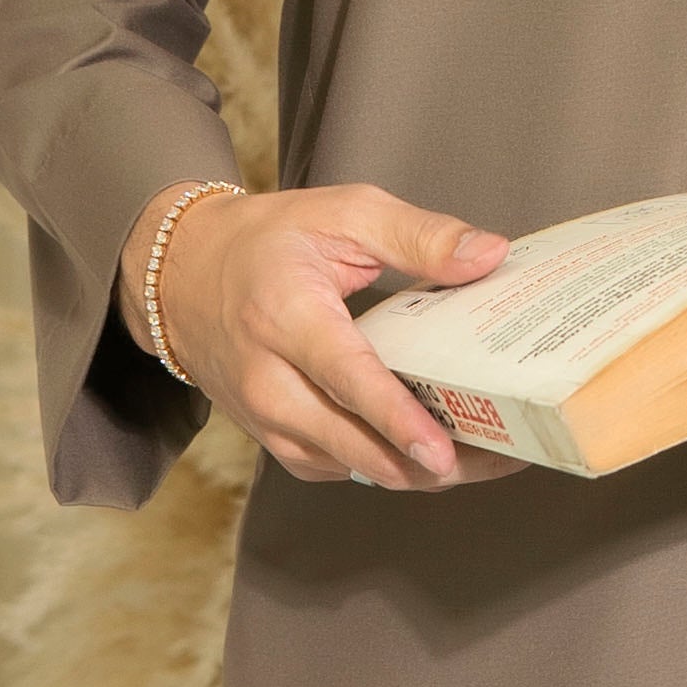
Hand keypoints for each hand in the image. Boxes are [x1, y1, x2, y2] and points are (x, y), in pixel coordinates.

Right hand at [118, 183, 516, 488]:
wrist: (182, 276)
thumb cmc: (268, 240)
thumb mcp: (344, 212)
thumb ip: (420, 234)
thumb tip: (491, 255)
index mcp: (286, 316)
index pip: (344, 377)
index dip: (396, 418)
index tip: (443, 448)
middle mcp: (268, 380)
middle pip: (352, 442)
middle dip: (428, 462)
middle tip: (503, 456)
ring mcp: (266, 419)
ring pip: (350, 468)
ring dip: (415, 473)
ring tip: (488, 459)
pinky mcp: (274, 439)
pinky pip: (338, 469)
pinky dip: (386, 467)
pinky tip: (436, 453)